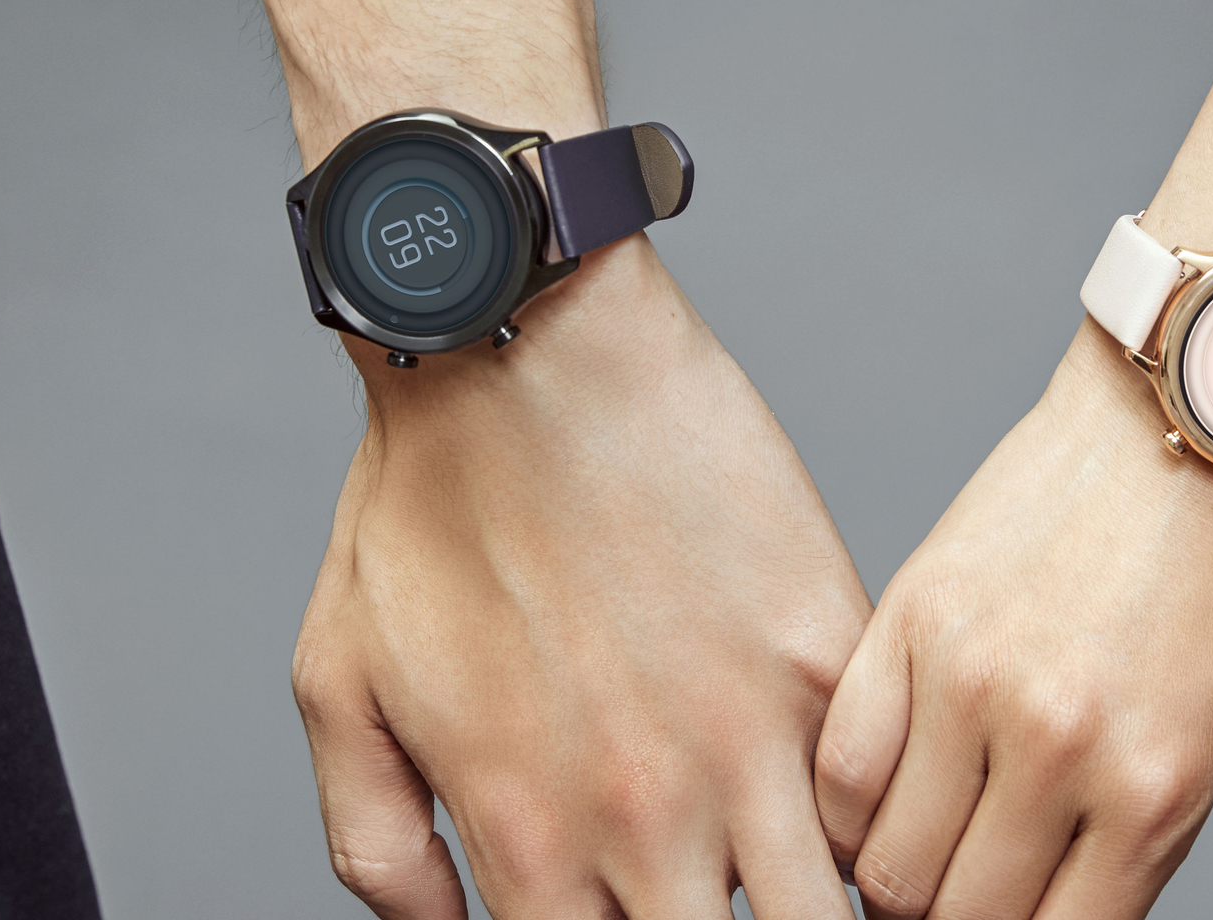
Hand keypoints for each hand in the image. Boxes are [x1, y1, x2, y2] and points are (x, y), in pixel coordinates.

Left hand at [293, 235, 871, 918]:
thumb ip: (383, 846)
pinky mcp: (823, 654)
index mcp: (529, 839)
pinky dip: (862, 823)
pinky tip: (838, 814)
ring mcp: (752, 738)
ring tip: (794, 884)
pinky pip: (874, 794)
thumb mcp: (339, 686)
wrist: (523, 348)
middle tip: (715, 903)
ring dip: (813, 910)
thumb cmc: (428, 500)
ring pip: (822, 914)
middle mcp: (649, 816)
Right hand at [814, 324, 1212, 918]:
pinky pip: (842, 763)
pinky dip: (845, 805)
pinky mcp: (914, 614)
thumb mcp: (1203, 740)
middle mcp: (1060, 747)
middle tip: (949, 897)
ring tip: (914, 848)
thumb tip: (1026, 915)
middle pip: (952, 916)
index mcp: (1155, 793)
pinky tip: (873, 797)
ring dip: (892, 872)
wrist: (1189, 423)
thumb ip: (1115, 844)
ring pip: (883, 858)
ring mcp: (975, 678)